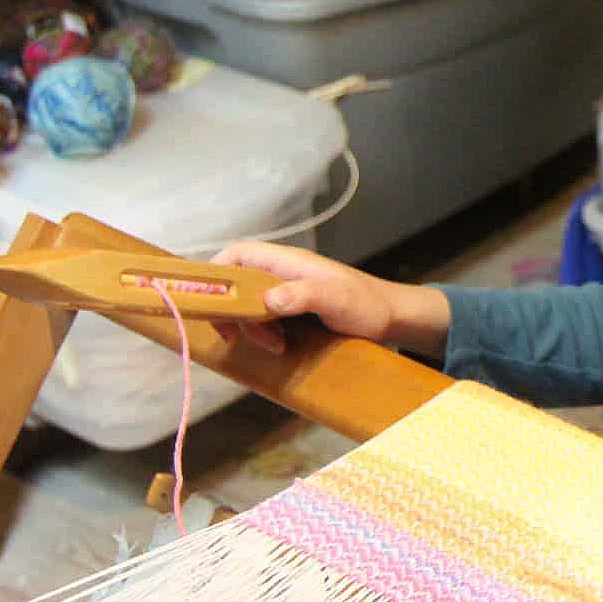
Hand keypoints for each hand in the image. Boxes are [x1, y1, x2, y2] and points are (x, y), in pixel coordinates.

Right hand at [209, 241, 450, 358]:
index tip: (210, 303)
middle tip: (253, 338)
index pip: (237, 254)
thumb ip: (303, 295)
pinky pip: (264, 319)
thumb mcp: (336, 299)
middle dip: (236, 313)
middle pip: (237, 285)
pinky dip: (263, 334)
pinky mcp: (293, 312)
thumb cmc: (366, 304)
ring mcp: (287, 292)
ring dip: (252, 328)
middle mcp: (282, 273)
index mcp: (287, 261)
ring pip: (249, 306)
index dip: (216, 273)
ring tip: (276, 346)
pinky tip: (279, 347)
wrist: (392, 319)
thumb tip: (268, 299)